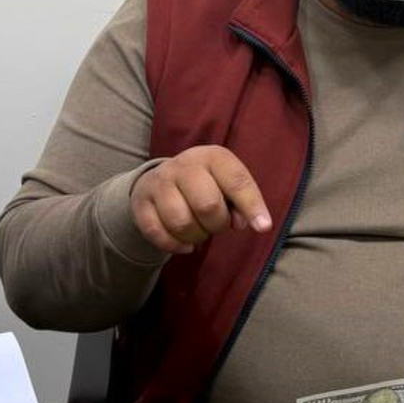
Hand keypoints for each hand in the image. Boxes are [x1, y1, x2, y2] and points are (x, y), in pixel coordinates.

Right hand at [131, 145, 272, 254]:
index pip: (236, 180)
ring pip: (181, 223)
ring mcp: (159, 182)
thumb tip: (241, 223)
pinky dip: (175, 246)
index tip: (263, 227)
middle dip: (218, 224)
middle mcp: (184, 165)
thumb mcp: (227, 184)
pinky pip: (158, 233)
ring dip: (196, 237)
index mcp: (213, 156)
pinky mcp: (140, 203)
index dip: (251, 205)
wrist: (160, 179)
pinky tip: (184, 244)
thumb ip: (240, 202)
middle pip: (207, 205)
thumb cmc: (207, 185)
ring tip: (200, 232)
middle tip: (218, 225)